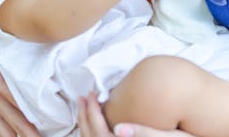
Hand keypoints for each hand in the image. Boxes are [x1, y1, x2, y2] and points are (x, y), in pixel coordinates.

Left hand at [78, 92, 195, 136]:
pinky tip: (95, 120)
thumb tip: (118, 129)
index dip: (92, 114)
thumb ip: (146, 133)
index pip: (101, 134)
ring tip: (84, 106)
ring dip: (86, 125)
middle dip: (84, 117)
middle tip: (82, 98)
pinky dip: (93, 132)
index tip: (91, 95)